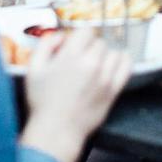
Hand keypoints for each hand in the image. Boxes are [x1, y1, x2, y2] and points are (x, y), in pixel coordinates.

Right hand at [20, 29, 131, 161]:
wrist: (56, 130)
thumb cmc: (43, 102)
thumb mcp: (34, 68)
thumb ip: (46, 45)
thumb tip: (61, 36)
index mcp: (71, 56)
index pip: (86, 31)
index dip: (80, 37)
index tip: (75, 46)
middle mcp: (91, 63)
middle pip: (100, 42)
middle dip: (90, 48)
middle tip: (81, 59)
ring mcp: (105, 77)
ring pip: (113, 52)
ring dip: (105, 55)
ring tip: (95, 65)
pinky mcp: (113, 90)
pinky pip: (127, 66)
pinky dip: (122, 61)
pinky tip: (114, 64)